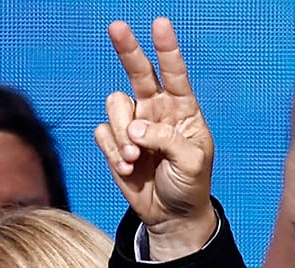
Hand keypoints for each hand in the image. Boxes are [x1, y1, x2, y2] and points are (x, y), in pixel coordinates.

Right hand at [96, 17, 217, 257]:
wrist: (171, 215)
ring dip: (122, 133)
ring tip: (134, 158)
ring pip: (115, 106)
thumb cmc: (190, 186)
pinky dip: (113, 152)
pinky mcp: (115, 142)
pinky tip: (128, 169)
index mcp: (183, 110)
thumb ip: (166, 140)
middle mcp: (157, 110)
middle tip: (117, 26)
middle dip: (128, 49)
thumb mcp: (191, 164)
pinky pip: (104, 133)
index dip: (167, 49)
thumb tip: (134, 129)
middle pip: (139, 72)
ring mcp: (134, 125)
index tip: (161, 24)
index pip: (175, 74)